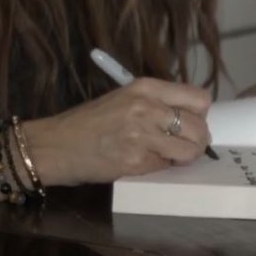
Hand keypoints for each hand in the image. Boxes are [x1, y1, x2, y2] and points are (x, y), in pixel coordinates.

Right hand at [21, 78, 212, 185]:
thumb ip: (157, 103)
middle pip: (199, 127)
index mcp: (146, 87)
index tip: (191, 122)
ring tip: (167, 156)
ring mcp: (142, 135)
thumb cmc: (89, 121)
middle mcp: (147, 107)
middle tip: (184, 145)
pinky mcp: (136, 161)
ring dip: (183, 157)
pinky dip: (161, 168)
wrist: (56, 145)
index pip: (199, 98)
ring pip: (189, 150)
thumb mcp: (124, 98)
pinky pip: (166, 167)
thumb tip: (191, 117)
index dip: (200, 114)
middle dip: (197, 140)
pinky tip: (144, 162)